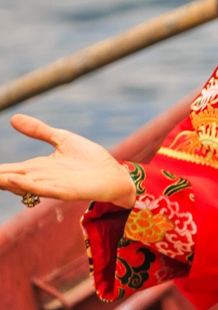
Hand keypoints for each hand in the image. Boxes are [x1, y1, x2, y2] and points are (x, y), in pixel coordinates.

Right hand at [0, 114, 136, 207]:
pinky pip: (44, 189)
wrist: (115, 174)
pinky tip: (15, 180)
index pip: (8, 169)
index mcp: (38, 168)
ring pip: (22, 185)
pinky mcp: (66, 191)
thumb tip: (13, 118)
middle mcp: (41, 179)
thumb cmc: (90, 160)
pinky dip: (29, 185)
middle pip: (10, 179)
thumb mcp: (61, 139)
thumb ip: (38, 131)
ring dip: (6, 181)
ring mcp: (53, 186)